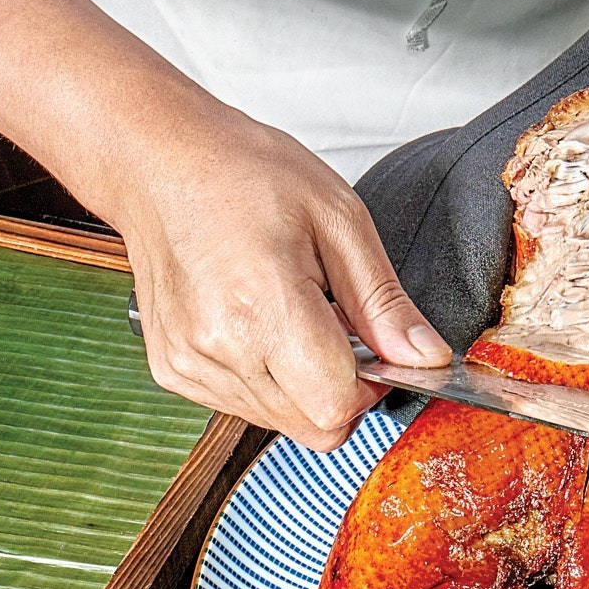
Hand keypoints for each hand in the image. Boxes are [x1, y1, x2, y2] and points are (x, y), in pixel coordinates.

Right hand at [105, 110, 450, 449]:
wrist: (162, 163)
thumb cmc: (246, 173)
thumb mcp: (339, 219)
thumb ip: (384, 302)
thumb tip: (426, 358)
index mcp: (263, 304)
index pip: (337, 405)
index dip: (371, 386)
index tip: (373, 348)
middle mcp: (217, 345)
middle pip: (312, 425)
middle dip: (340, 389)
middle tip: (335, 327)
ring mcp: (188, 362)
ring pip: (278, 421)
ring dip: (301, 385)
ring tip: (288, 315)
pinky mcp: (171, 368)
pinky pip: (240, 405)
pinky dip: (263, 378)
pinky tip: (254, 325)